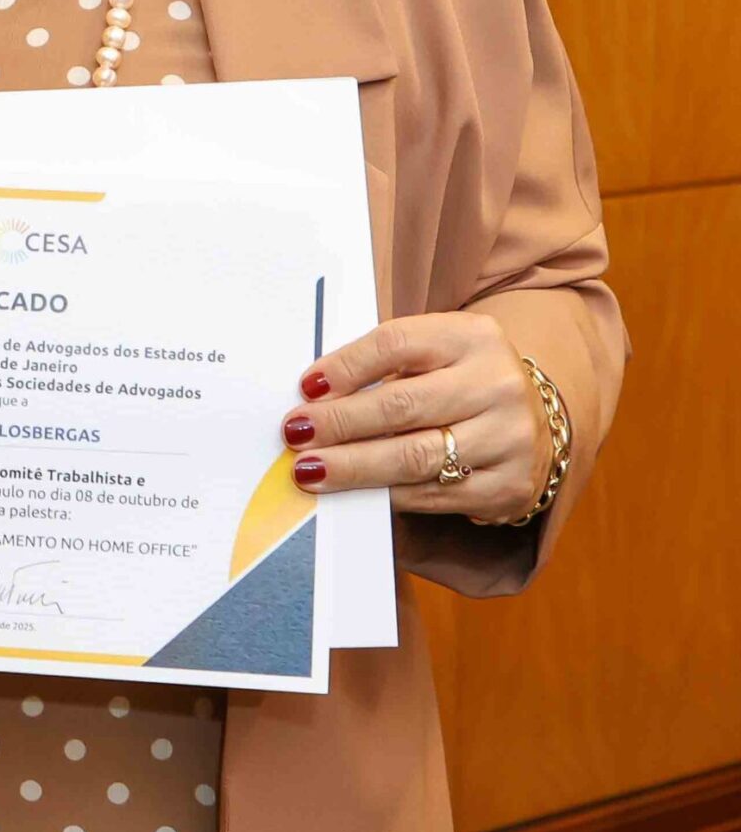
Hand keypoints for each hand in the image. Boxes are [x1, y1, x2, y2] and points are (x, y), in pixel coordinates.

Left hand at [279, 311, 552, 522]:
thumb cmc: (459, 380)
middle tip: (295, 433)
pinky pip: (433, 494)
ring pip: (415, 456)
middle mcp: (497, 384)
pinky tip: (354, 493)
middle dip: (340, 422)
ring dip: (354, 466)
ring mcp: (508, 438)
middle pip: (402, 404)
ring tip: (310, 469)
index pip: (397, 344)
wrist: (536, 420)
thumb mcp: (434, 352)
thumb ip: (384, 365)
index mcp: (472, 337)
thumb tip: (314, 395)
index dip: (347, 366)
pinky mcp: (509, 486)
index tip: (307, 387)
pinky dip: (386, 495)